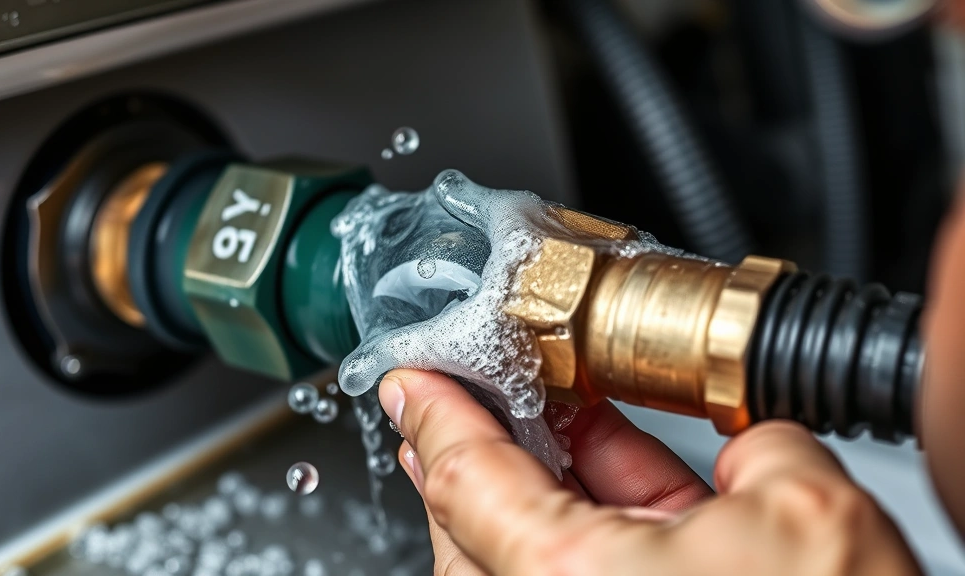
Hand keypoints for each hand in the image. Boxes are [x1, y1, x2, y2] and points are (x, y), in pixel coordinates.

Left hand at [379, 369, 921, 575]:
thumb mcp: (805, 510)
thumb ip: (751, 445)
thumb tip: (750, 441)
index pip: (465, 477)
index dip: (437, 411)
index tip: (413, 382)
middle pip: (473, 526)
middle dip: (478, 451)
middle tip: (485, 396)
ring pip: (521, 556)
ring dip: (534, 483)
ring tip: (556, 423)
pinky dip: (582, 522)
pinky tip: (610, 476)